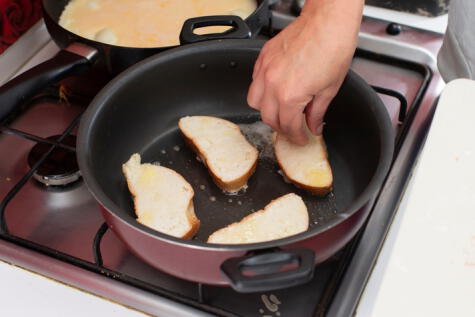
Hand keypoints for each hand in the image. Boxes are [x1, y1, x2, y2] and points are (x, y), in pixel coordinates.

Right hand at [247, 0, 362, 144]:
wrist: (327, 21)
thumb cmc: (333, 47)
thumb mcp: (330, 88)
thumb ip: (317, 112)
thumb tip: (313, 125)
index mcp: (290, 95)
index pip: (288, 126)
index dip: (296, 137)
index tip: (301, 139)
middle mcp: (273, 84)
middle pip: (268, 118)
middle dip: (281, 128)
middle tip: (292, 128)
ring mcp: (265, 69)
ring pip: (254, 101)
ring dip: (266, 110)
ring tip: (280, 111)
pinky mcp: (263, 57)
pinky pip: (255, 81)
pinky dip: (262, 90)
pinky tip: (275, 90)